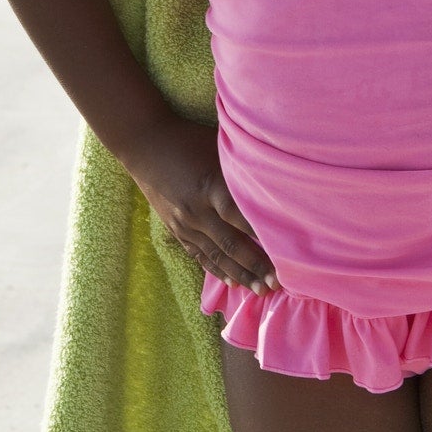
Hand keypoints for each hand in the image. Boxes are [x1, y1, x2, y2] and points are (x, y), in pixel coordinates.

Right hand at [120, 116, 279, 295]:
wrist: (144, 144)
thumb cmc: (189, 140)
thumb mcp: (217, 148)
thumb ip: (241, 168)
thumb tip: (277, 180)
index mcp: (209, 185)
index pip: (241, 217)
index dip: (263, 236)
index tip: (287, 252)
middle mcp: (196, 210)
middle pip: (231, 244)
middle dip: (256, 266)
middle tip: (278, 283)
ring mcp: (184, 223)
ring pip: (215, 256)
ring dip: (239, 275)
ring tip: (261, 291)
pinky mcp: (176, 229)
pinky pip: (199, 255)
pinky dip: (216, 270)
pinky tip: (233, 282)